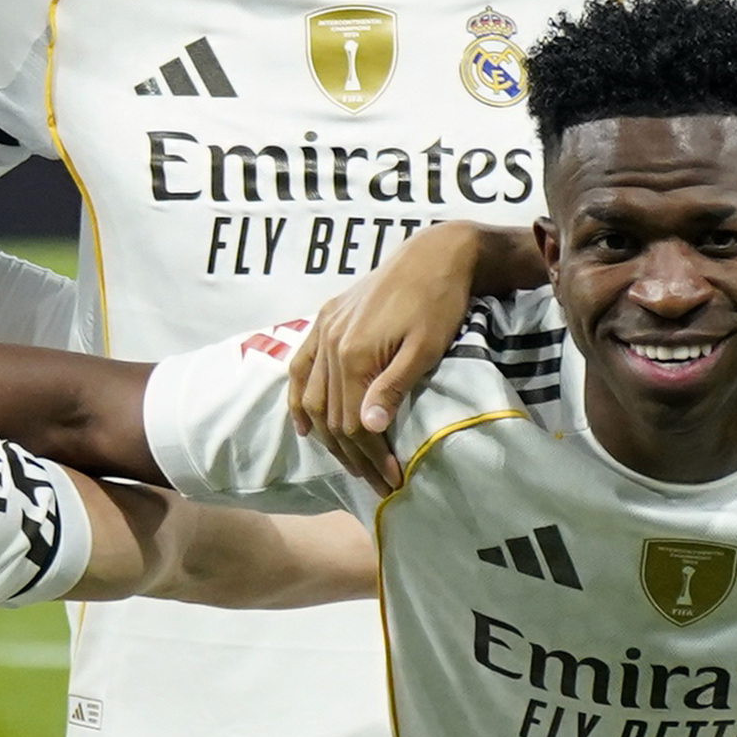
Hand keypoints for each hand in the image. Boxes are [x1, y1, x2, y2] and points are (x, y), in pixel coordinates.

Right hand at [284, 220, 489, 488]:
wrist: (433, 254)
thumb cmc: (438, 303)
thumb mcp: (424, 349)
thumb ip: (393, 388)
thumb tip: (369, 428)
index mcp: (353, 356)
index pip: (353, 422)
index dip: (371, 456)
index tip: (391, 481)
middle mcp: (329, 346)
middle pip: (331, 416)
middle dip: (352, 455)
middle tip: (375, 482)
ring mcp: (323, 332)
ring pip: (312, 398)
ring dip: (327, 436)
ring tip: (349, 462)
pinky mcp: (325, 320)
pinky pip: (300, 367)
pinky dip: (297, 399)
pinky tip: (304, 426)